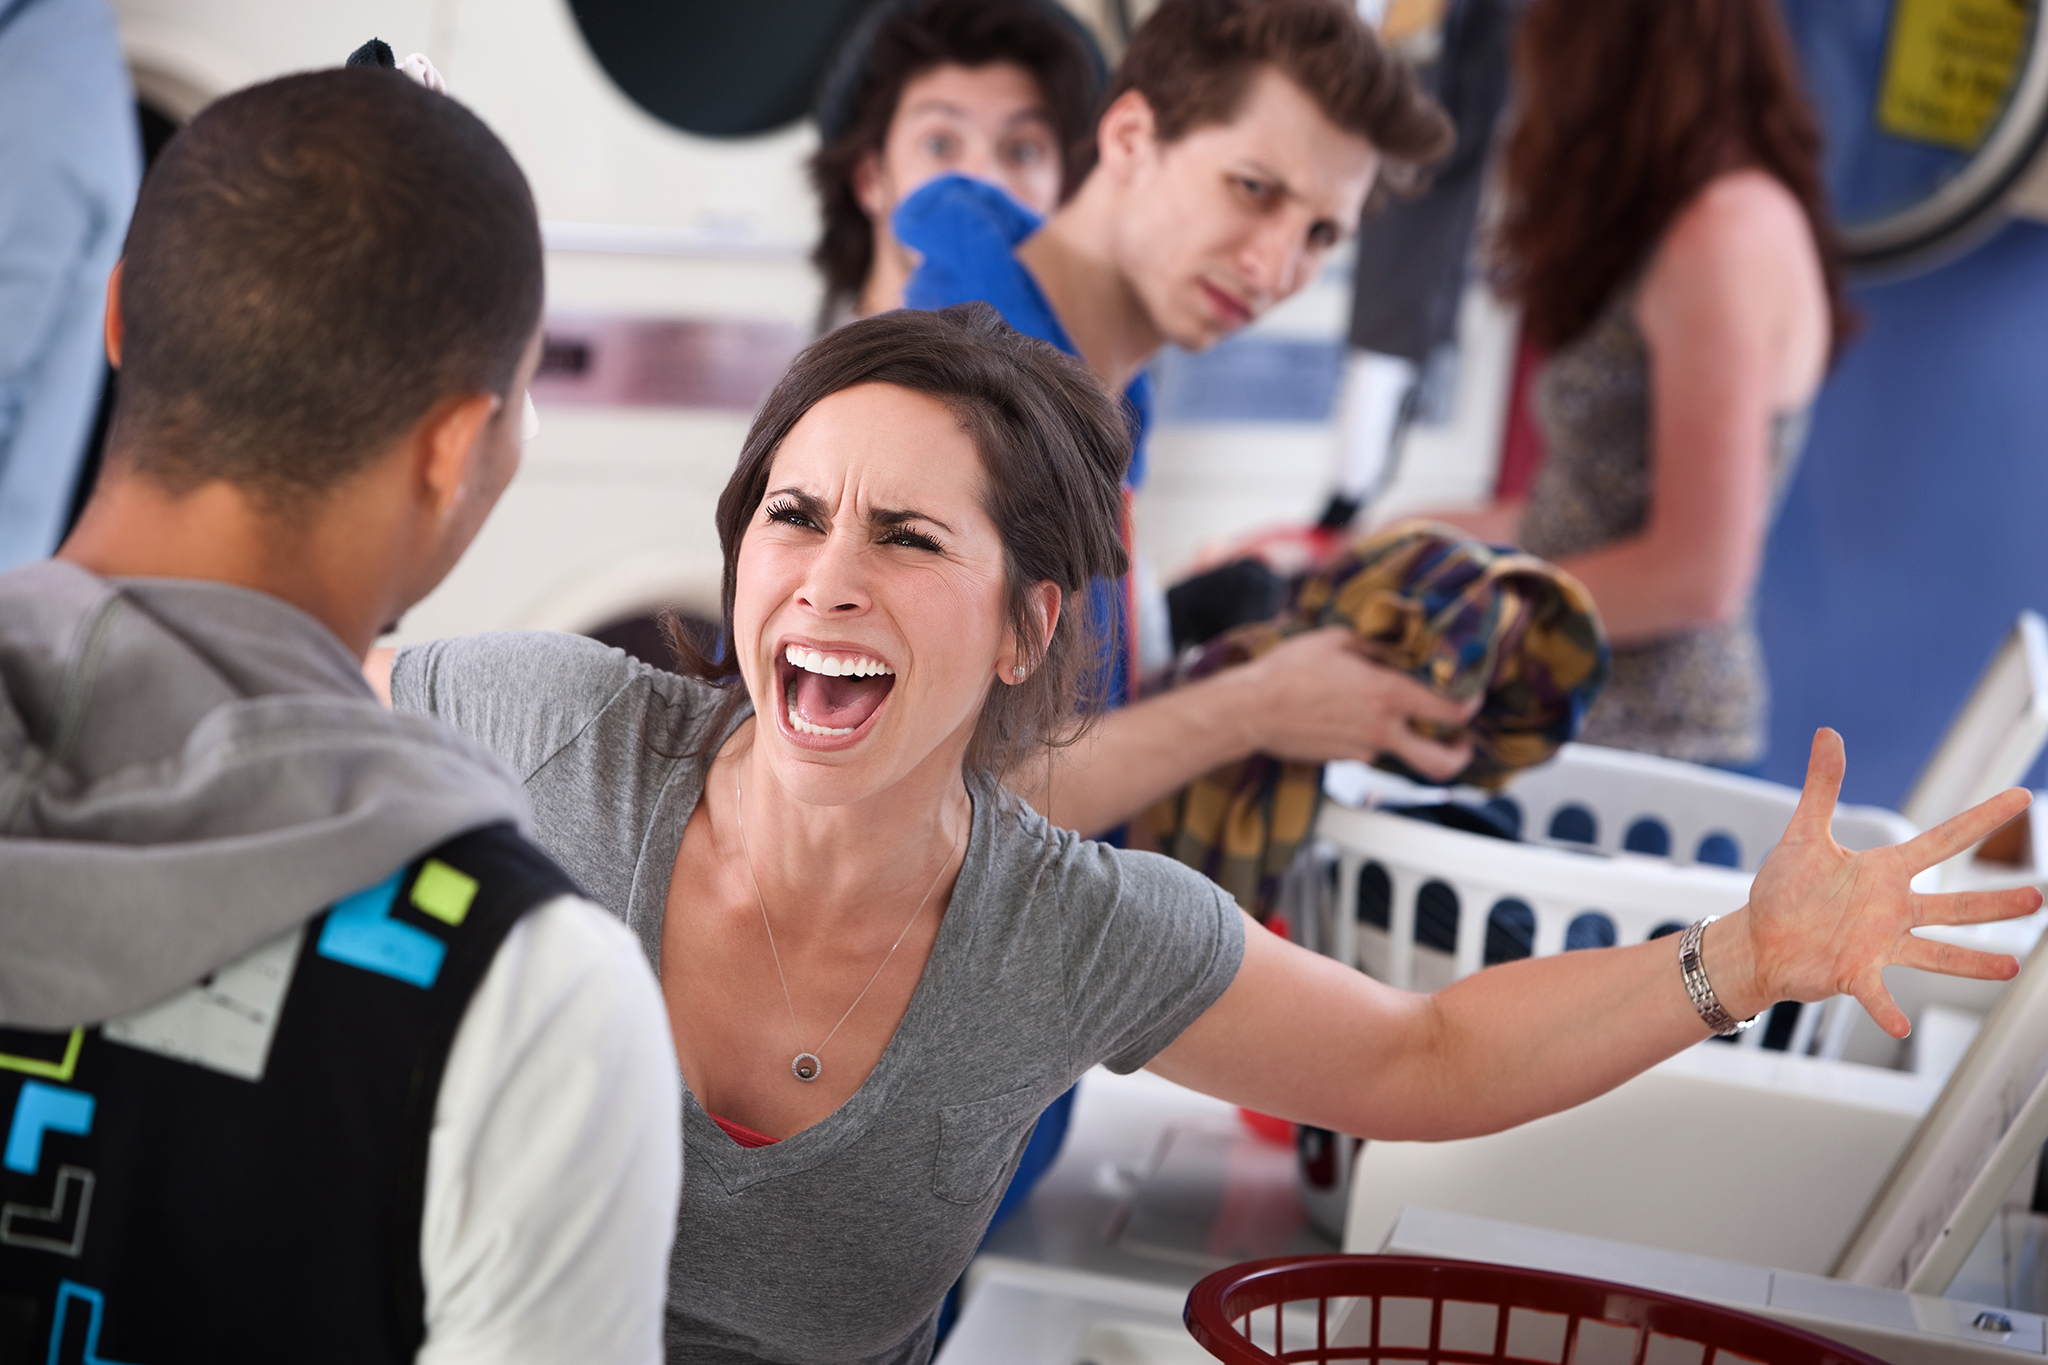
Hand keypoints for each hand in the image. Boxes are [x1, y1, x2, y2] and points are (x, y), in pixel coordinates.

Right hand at [1231, 626, 1477, 779]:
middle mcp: (1382, 730)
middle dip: (1458, 755)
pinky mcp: (1343, 760)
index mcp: (1388, 695)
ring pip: (1399, 752)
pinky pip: (1367, 750)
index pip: (1450, 712)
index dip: (1469, 706)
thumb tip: (1394, 643)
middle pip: (1440, 763)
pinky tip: (1347, 717)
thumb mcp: (1335, 640)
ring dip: (1402, 737)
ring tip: (1386, 715)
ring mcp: (1363, 750)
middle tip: (1459, 742)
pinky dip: (1367, 736)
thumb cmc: (1288, 671)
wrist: (1250, 710)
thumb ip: (1373, 645)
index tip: (1470, 700)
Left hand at [1723, 728, 2040, 1037]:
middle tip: (2039, 897)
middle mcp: (1891, 910)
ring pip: (1936, 952)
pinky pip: (1878, 995)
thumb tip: (1827, 734)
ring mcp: (1878, 944)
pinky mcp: (1855, 974)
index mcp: (1883, 872)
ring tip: (2011, 966)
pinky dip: (1888, 1011)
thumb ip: (1821, 788)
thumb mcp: (1802, 835)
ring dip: (1972, 961)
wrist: (1758, 940)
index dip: (1980, 820)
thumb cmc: (1785, 891)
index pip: (1942, 840)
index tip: (2020, 797)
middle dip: (1995, 902)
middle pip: (1954, 904)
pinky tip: (1903, 1030)